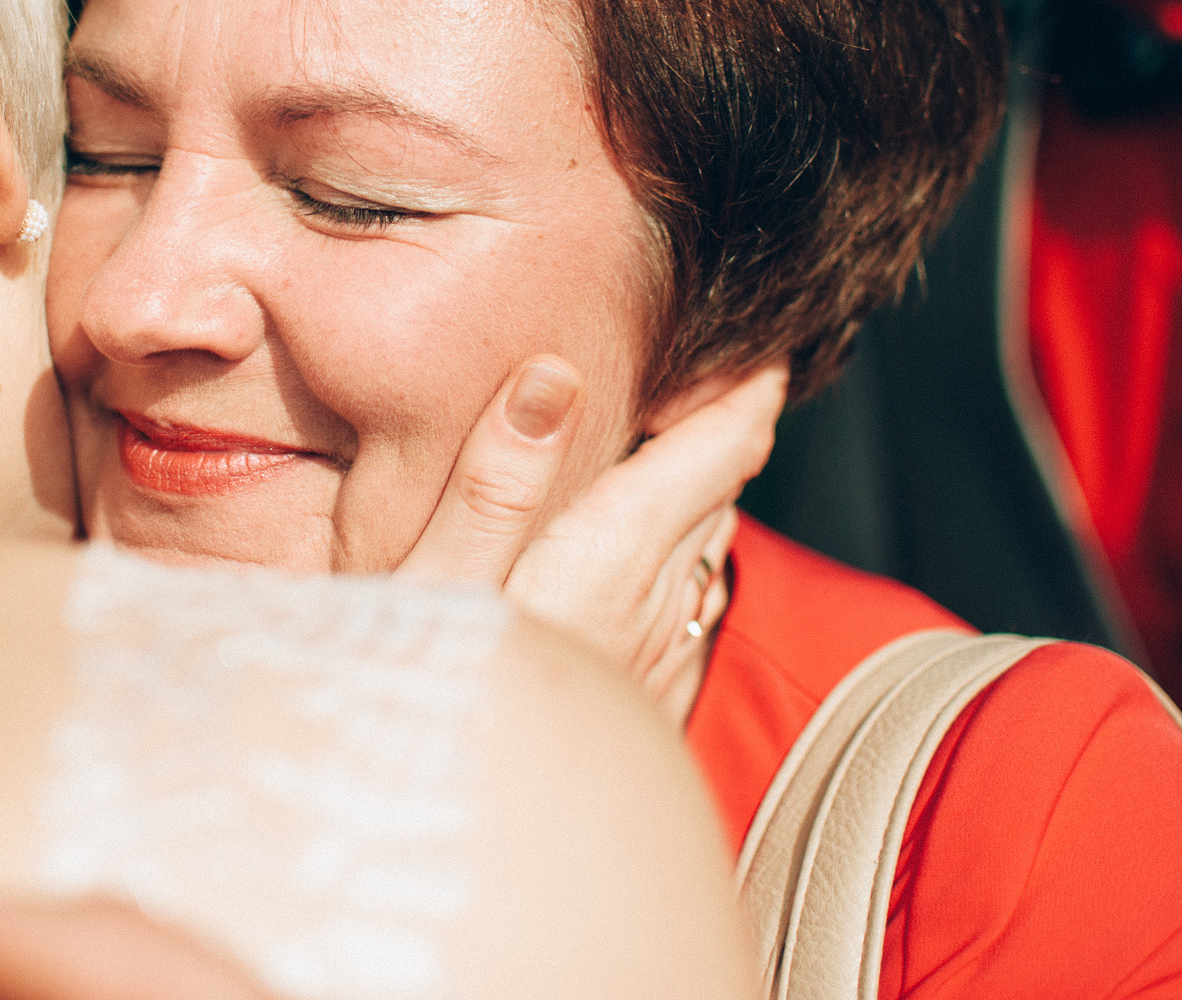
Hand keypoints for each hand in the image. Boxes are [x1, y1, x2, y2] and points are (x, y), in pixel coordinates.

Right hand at [398, 355, 784, 722]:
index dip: (741, 395)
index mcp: (608, 562)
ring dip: (710, 493)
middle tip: (733, 371)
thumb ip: (496, 476)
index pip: (708, 458)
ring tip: (702, 443)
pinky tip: (659, 558)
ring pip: (705, 554)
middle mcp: (648, 610)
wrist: (445, 835)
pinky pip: (682, 607)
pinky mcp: (631, 702)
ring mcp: (647, 662)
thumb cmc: (415, 703)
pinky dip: (683, 555)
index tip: (766, 345)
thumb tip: (554, 374)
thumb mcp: (432, 580)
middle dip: (730, 431)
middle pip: (717, 498)